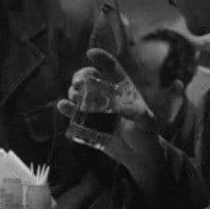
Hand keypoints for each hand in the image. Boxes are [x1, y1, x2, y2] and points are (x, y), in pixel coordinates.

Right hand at [56, 48, 166, 195]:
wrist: (139, 155)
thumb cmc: (146, 133)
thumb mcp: (146, 121)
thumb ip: (136, 113)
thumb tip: (121, 107)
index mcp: (123, 88)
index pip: (112, 68)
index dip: (102, 59)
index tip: (90, 53)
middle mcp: (107, 95)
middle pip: (89, 78)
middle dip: (80, 76)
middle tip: (78, 83)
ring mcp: (95, 108)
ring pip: (79, 93)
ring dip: (73, 92)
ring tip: (75, 97)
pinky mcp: (87, 122)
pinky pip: (73, 113)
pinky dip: (66, 108)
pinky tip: (63, 106)